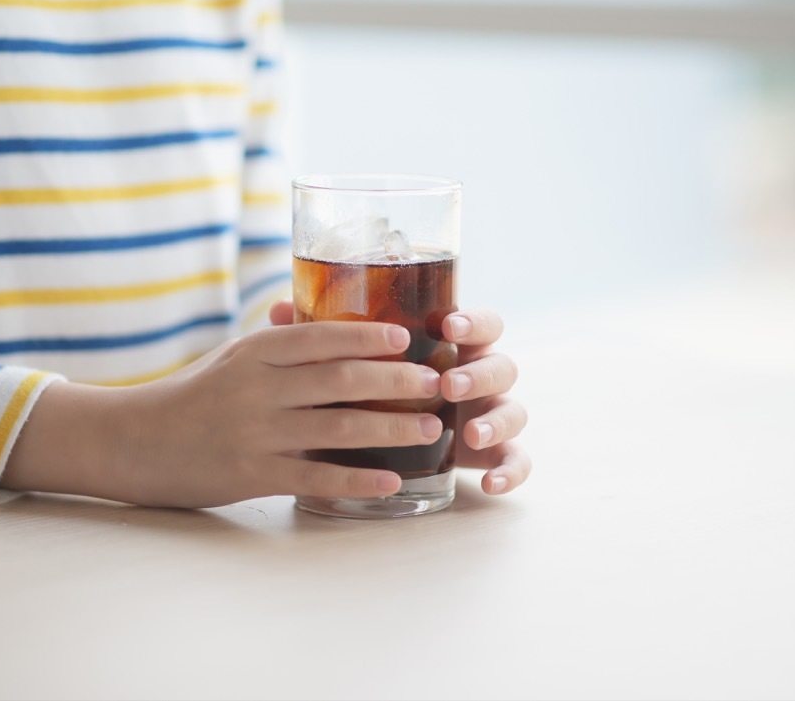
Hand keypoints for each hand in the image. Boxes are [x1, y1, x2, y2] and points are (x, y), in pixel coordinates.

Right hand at [3, 322, 443, 507]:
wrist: (133, 442)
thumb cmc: (194, 396)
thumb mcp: (233, 359)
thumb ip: (281, 344)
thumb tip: (335, 321)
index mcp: (254, 352)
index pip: (319, 337)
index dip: (366, 336)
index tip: (406, 337)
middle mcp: (257, 388)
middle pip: (339, 379)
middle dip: (396, 381)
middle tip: (437, 382)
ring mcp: (254, 432)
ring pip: (336, 427)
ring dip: (391, 428)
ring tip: (433, 428)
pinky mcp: (251, 475)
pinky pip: (315, 476)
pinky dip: (357, 479)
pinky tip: (391, 481)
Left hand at [269, 302, 530, 494]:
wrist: (396, 435)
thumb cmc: (374, 389)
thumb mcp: (354, 364)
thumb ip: (328, 337)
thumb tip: (277, 312)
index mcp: (455, 346)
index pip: (479, 323)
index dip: (472, 321)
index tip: (447, 325)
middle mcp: (479, 376)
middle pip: (500, 365)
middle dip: (477, 374)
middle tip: (448, 385)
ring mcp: (490, 414)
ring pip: (513, 411)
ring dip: (495, 420)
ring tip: (468, 434)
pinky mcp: (494, 454)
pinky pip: (516, 460)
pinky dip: (511, 469)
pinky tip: (492, 483)